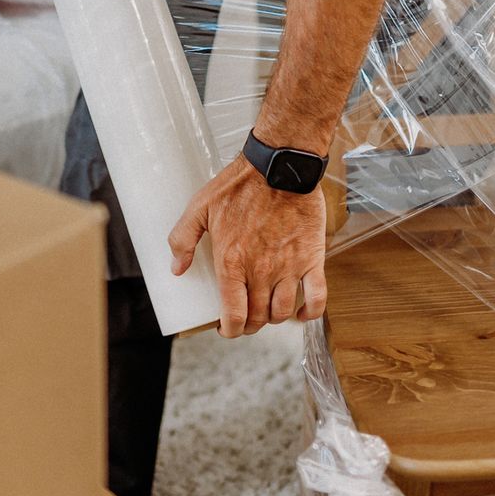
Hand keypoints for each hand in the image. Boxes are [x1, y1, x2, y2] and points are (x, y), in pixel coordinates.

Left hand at [169, 158, 327, 337]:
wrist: (279, 166)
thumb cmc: (239, 185)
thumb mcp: (199, 207)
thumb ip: (183, 239)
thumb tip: (177, 269)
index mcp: (233, 263)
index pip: (233, 315)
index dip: (229, 329)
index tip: (227, 327)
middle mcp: (261, 272)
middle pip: (257, 318)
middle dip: (249, 326)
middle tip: (245, 319)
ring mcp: (289, 267)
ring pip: (283, 312)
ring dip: (274, 318)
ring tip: (267, 311)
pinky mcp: (312, 259)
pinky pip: (317, 297)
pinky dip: (311, 313)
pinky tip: (302, 313)